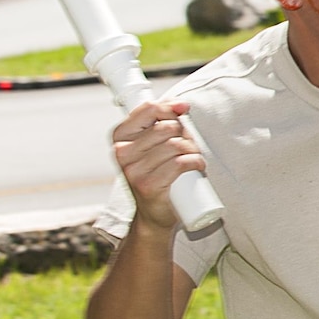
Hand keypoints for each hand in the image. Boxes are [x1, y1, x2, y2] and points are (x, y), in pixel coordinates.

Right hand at [112, 100, 204, 230]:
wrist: (154, 214)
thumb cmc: (158, 173)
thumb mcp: (154, 145)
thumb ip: (162, 121)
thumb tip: (182, 105)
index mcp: (120, 137)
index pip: (147, 109)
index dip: (169, 107)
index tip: (183, 109)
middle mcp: (122, 152)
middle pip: (167, 127)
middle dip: (185, 134)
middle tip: (189, 147)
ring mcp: (133, 170)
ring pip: (176, 145)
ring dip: (193, 150)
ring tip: (194, 158)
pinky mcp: (148, 185)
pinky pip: (180, 163)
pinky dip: (195, 162)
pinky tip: (198, 166)